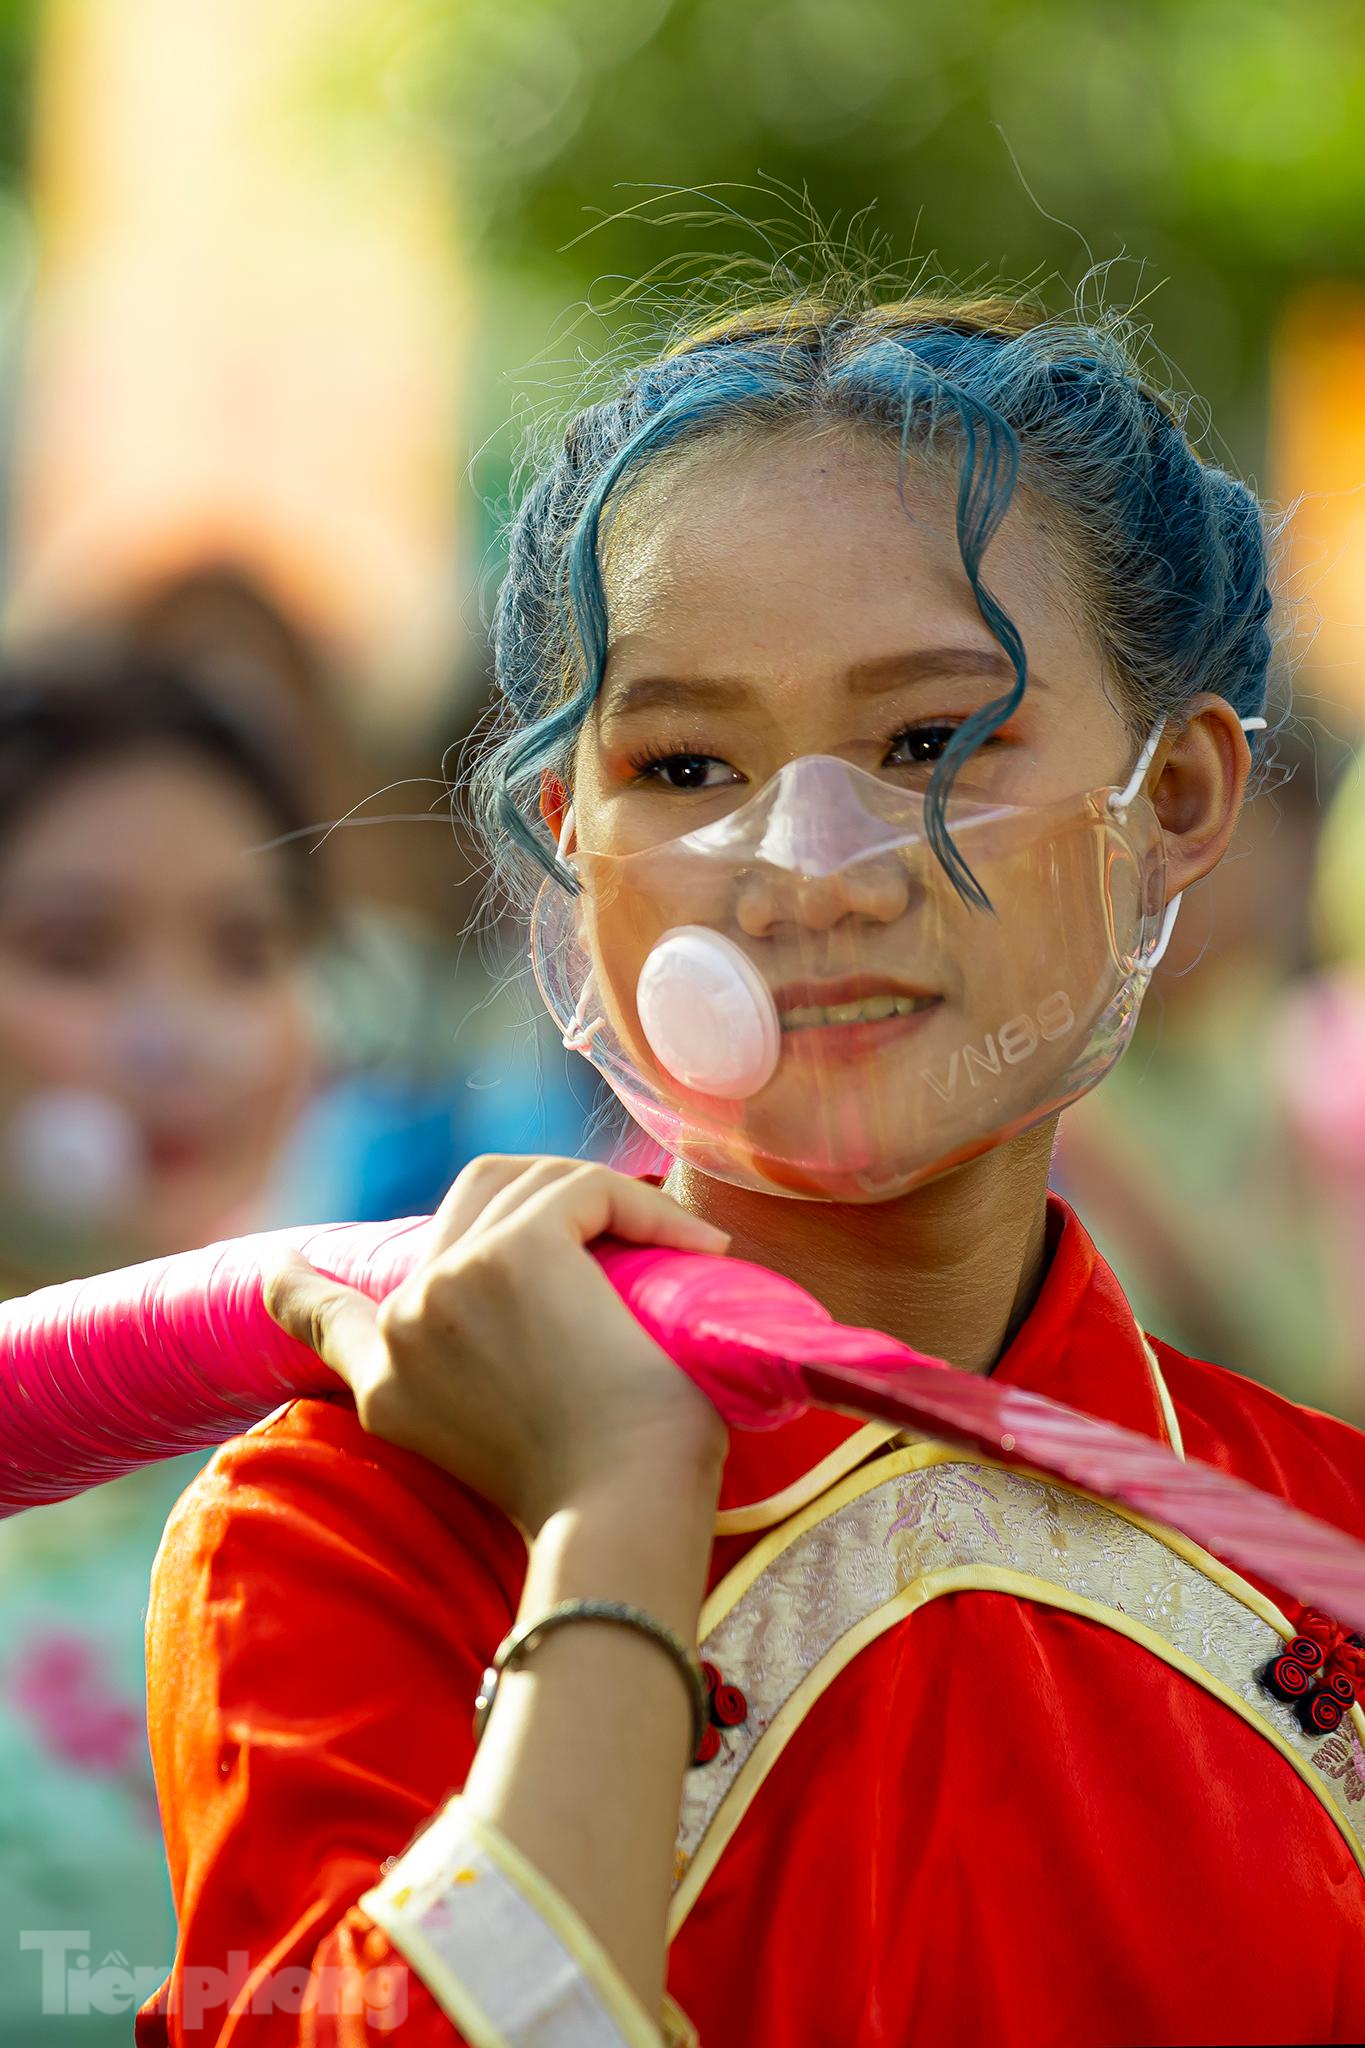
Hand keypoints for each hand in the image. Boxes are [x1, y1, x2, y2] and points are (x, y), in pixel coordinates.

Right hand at [261, 1156, 731, 1533]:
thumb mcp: (516, 1455)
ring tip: (683, 1249)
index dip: (302, 1288)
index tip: (279, 1272)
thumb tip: (544, 1348)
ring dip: (611, 1203)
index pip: (325, 1316)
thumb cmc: (605, 1503)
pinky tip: (699, 1247)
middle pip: (468, 1204)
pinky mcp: (516, 1252)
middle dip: (549, 1199)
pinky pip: (589, 1191)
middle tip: (622, 1229)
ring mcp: (450, 1282)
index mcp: (388, 1390)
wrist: (619, 1519)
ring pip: (531, 1184)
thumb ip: (491, 1398)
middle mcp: (404, 1327)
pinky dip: (649, 1208)